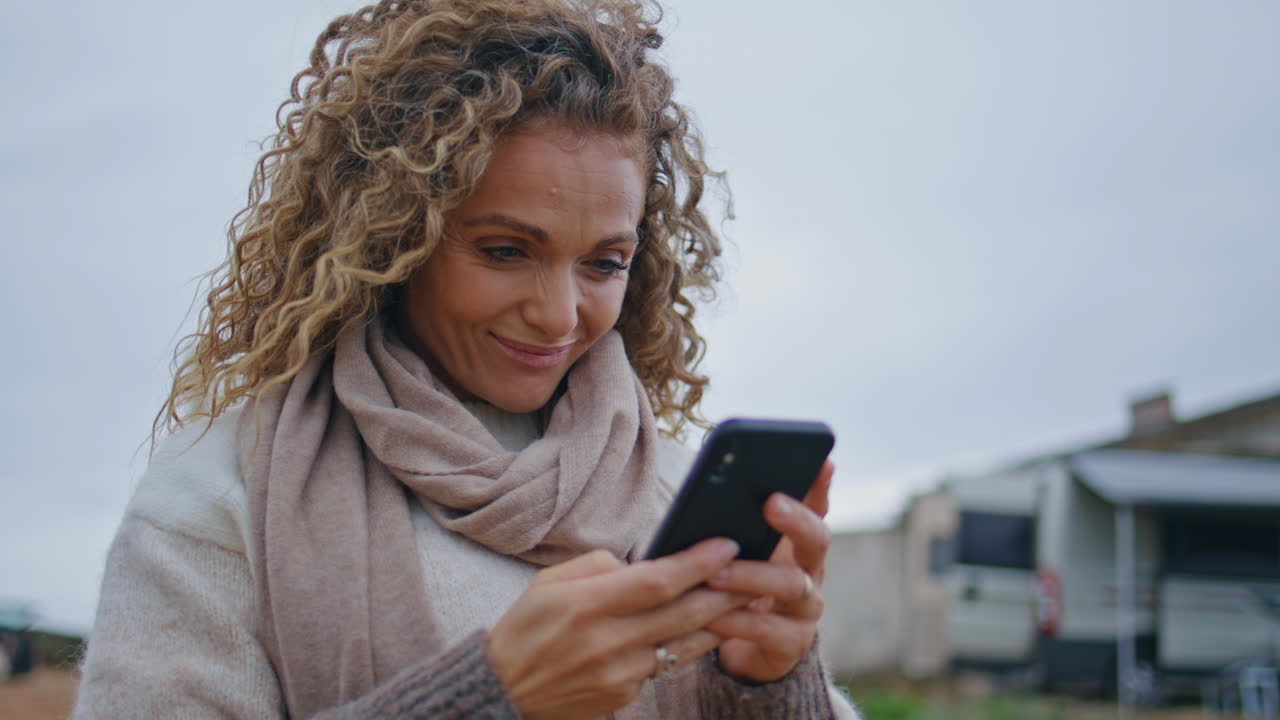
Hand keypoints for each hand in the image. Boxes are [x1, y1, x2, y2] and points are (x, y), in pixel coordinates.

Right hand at [487, 538, 749, 719]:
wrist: (503, 690)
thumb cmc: (527, 627)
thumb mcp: (550, 582)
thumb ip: (600, 566)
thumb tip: (643, 563)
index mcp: (585, 605)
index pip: (656, 581)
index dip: (696, 563)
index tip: (726, 545)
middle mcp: (606, 642)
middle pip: (682, 614)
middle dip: (724, 591)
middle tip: (755, 571)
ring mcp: (617, 675)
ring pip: (684, 645)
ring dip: (718, 621)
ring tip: (745, 599)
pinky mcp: (623, 697)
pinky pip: (663, 666)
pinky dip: (685, 646)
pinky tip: (702, 629)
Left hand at [704, 459, 833, 682]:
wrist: (741, 650)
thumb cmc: (734, 588)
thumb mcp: (734, 550)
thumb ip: (730, 522)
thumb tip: (709, 483)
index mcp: (796, 541)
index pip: (816, 504)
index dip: (821, 483)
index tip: (821, 459)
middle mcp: (810, 570)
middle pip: (817, 539)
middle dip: (796, 519)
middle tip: (770, 502)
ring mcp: (805, 608)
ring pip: (791, 585)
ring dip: (751, 576)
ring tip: (714, 574)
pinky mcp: (791, 644)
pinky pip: (768, 631)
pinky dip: (737, 621)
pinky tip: (711, 615)